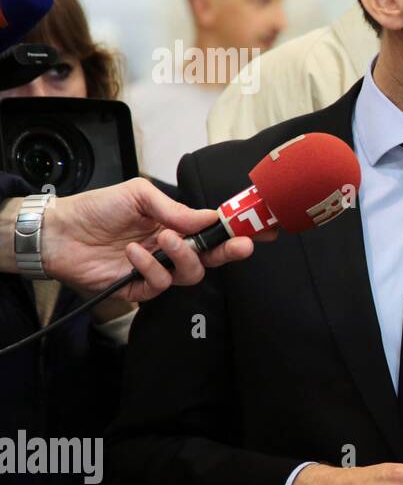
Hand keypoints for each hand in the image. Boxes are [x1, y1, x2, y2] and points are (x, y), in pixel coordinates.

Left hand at [39, 177, 273, 300]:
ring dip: (182, 257)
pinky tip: (132, 253)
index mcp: (175, 225)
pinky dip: (149, 268)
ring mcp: (156, 270)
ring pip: (191, 274)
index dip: (239, 230)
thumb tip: (210, 218)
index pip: (214, 230)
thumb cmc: (96, 208)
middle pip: (212, 257)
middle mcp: (171, 249)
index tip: (263, 228)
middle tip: (242, 245)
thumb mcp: (138, 194)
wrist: (57, 231)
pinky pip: (158, 286)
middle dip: (231, 251)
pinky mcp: (138, 289)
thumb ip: (175, 208)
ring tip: (162, 240)